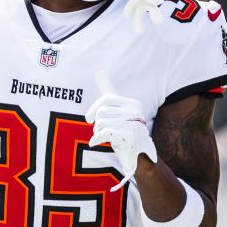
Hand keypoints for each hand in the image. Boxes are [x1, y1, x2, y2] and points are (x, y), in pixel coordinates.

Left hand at [86, 71, 155, 189]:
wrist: (137, 156)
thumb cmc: (124, 129)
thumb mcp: (117, 108)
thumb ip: (108, 89)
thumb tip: (99, 70)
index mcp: (133, 104)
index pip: (106, 99)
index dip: (93, 109)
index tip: (89, 119)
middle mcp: (136, 112)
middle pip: (102, 112)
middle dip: (96, 123)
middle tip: (100, 130)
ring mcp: (134, 125)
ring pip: (101, 123)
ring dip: (97, 132)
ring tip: (105, 137)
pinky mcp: (128, 138)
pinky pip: (103, 133)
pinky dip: (95, 138)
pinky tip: (94, 142)